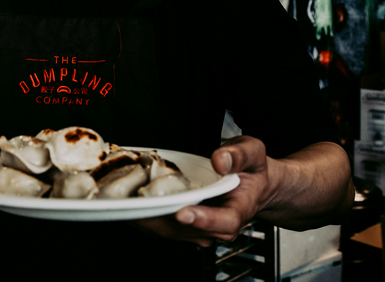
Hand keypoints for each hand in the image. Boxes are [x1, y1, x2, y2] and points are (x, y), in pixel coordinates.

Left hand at [133, 136, 270, 246]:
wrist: (252, 183)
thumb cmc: (252, 169)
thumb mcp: (253, 152)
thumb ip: (239, 155)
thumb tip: (220, 160)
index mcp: (239, 209)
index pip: (224, 221)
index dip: (203, 219)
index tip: (183, 212)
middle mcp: (219, 224)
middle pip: (191, 231)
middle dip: (164, 220)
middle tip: (140, 205)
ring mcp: (201, 227)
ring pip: (173, 232)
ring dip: (150, 220)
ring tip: (131, 203)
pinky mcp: (186, 225)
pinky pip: (166, 226)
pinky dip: (148, 217)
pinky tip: (133, 203)